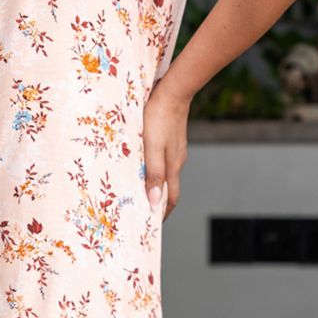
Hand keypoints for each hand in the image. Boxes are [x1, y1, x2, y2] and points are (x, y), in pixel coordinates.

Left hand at [143, 82, 191, 220]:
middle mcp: (177, 161)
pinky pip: (164, 161)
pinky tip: (144, 165)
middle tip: (143, 212)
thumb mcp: (152, 148)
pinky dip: (155, 169)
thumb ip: (153, 174)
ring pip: (166, 173)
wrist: (173, 92)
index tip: (152, 225)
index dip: (162, 213)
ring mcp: (175, 150)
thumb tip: (155, 203)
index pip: (170, 198)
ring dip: (156, 185)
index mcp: (172, 167)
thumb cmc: (159, 118)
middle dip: (159, 202)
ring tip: (140, 191)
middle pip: (169, 188)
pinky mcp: (171, 139)